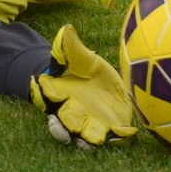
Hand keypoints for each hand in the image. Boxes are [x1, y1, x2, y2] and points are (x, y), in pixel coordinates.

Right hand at [29, 25, 136, 148]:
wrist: (106, 84)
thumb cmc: (88, 69)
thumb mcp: (82, 57)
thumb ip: (72, 48)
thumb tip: (66, 29)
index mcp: (61, 94)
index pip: (47, 95)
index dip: (43, 94)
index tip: (42, 89)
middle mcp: (73, 113)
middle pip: (63, 123)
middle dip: (64, 127)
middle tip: (68, 127)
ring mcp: (91, 124)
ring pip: (84, 138)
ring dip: (87, 141)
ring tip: (93, 141)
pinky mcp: (111, 128)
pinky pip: (113, 137)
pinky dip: (119, 137)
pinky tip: (128, 132)